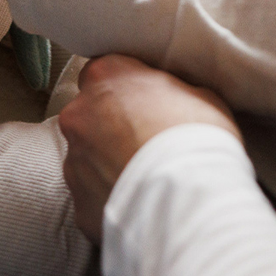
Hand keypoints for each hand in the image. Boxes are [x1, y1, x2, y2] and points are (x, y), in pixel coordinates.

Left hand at [58, 55, 240, 242]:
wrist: (189, 203)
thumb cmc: (197, 140)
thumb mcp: (200, 94)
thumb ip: (171, 89)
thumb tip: (172, 98)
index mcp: (106, 77)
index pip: (104, 71)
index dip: (127, 87)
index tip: (145, 101)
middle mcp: (79, 115)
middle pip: (90, 114)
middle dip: (113, 127)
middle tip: (148, 142)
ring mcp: (74, 161)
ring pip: (88, 158)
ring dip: (110, 164)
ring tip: (148, 178)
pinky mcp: (79, 204)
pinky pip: (93, 197)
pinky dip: (112, 199)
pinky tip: (141, 203)